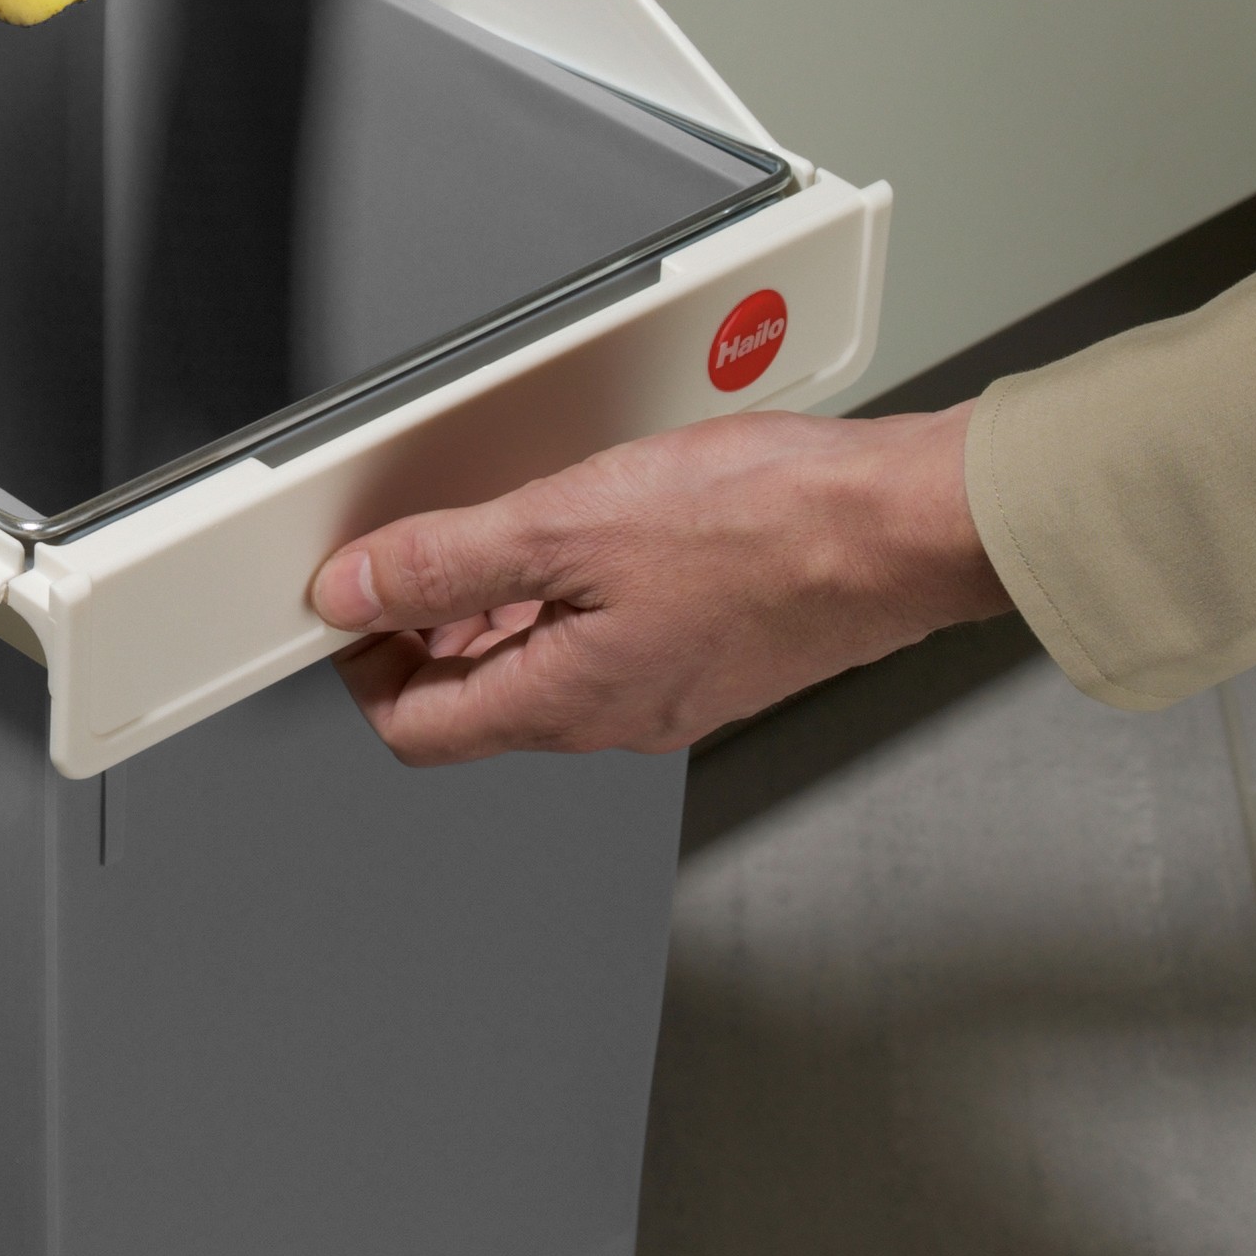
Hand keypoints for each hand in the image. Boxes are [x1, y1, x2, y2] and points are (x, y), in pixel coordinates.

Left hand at [316, 406, 1009, 764]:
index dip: (362, 666)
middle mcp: (618, 715)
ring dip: (500, 605)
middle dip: (427, 629)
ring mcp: (672, 687)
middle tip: (413, 553)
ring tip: (499, 525)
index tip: (350, 601)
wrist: (905, 527)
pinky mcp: (718, 651)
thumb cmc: (771, 525)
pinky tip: (592, 525)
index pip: (417, 730)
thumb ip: (447, 561)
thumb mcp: (569, 525)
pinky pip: (611, 638)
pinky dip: (575, 591)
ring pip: (545, 664)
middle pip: (478, 699)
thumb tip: (352, 590)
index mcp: (569, 703)